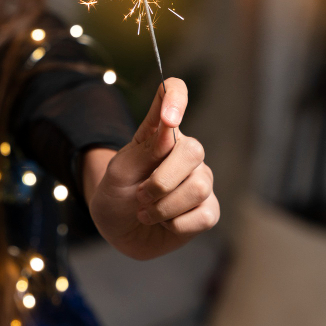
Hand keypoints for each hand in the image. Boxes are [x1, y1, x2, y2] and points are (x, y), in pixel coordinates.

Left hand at [87, 78, 218, 260]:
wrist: (118, 231)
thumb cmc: (116, 195)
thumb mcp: (119, 172)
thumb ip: (144, 151)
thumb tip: (171, 128)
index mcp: (160, 132)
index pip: (174, 93)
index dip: (176, 97)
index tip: (168, 119)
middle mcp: (184, 151)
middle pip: (193, 151)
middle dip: (161, 181)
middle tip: (139, 196)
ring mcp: (200, 179)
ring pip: (198, 187)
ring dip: (163, 207)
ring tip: (146, 212)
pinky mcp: (208, 209)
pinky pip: (203, 215)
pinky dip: (175, 224)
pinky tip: (165, 223)